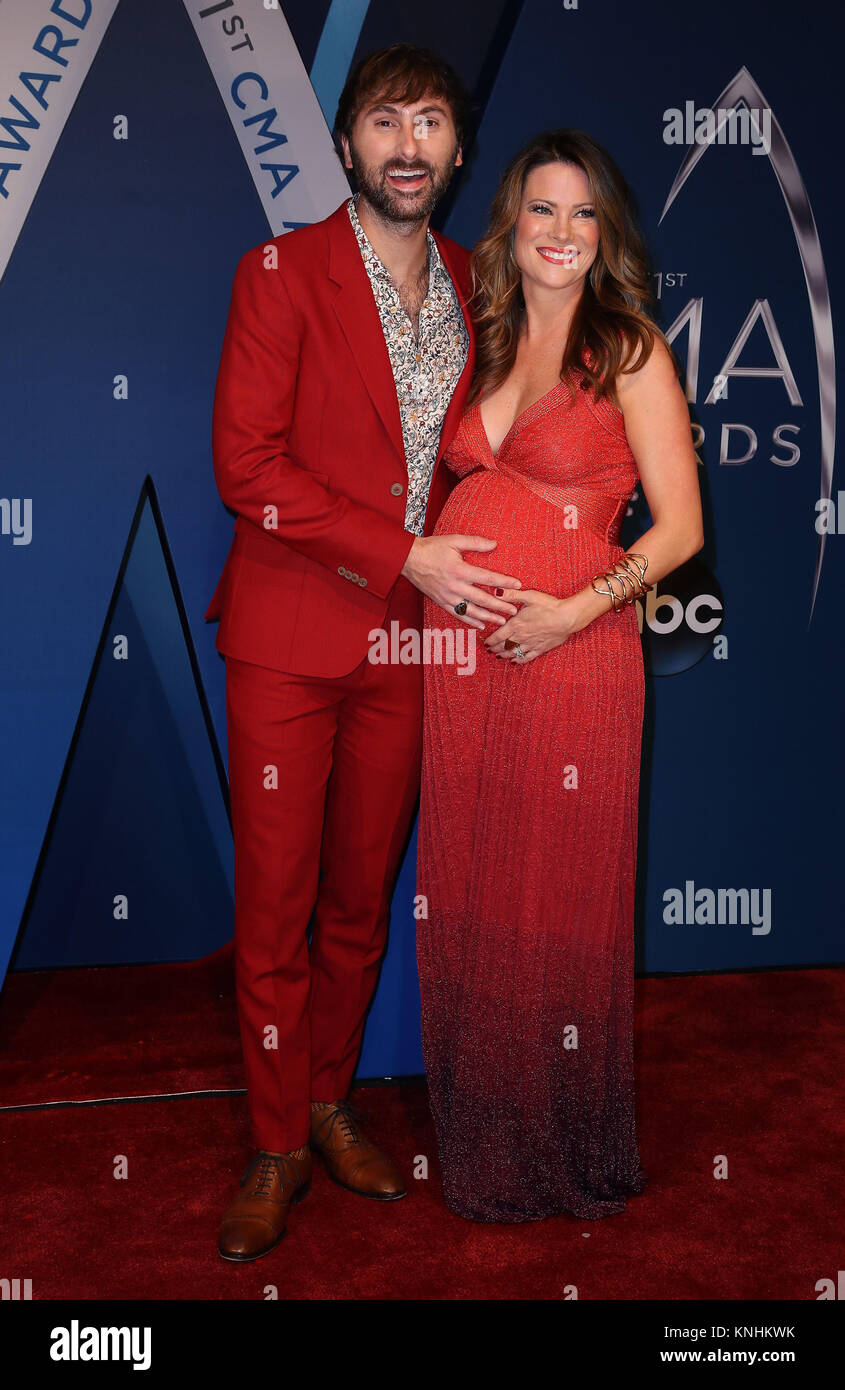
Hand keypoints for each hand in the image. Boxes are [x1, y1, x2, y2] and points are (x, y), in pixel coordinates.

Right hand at [401, 535, 522, 628]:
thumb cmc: (432, 548)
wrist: (409, 559)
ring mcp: (448, 597)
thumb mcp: (454, 540)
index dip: (504, 582)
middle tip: (514, 611)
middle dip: (500, 605)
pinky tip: (481, 624)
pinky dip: (470, 621)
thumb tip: (494, 544)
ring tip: (502, 621)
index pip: (488, 578)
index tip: (518, 585)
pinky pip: (458, 615)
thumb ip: (475, 542)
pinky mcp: (441, 602)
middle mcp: (455, 586)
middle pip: (483, 599)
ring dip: (488, 617)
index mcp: (460, 570)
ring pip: (472, 611)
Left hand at [483, 589, 579, 662]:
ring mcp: (531, 644)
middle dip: (495, 648)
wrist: (567, 618)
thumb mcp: (529, 596)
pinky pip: (527, 657)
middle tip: (489, 650)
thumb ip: (511, 594)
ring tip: (498, 656)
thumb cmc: (549, 606)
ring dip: (504, 655)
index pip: (498, 635)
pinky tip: (514, 661)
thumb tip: (496, 591)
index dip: (490, 640)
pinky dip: (519, 660)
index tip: (485, 642)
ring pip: (513, 653)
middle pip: (504, 646)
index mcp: (516, 624)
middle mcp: (521, 636)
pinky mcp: (541, 648)